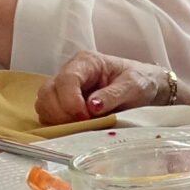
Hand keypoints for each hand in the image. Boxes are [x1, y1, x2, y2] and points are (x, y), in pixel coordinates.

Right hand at [38, 51, 177, 123]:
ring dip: (58, 120)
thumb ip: (113, 95)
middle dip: (61, 112)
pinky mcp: (62, 103)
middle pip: (48, 92)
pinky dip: (57, 124)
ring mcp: (63, 88)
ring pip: (44, 104)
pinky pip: (48, 115)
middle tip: (83, 124)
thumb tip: (92, 106)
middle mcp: (70, 72)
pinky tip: (76, 127)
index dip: (71, 101)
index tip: (85, 116)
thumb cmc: (140, 81)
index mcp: (86, 62)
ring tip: (81, 125)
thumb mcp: (133, 86)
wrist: (145, 86)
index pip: (66, 79)